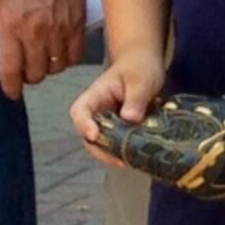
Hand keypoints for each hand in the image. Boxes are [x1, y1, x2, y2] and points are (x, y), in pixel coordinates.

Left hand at [0, 0, 88, 96]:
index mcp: (10, 25)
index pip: (11, 69)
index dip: (10, 86)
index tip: (11, 90)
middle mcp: (35, 30)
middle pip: (36, 73)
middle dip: (29, 76)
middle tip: (26, 69)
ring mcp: (60, 27)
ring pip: (56, 66)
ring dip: (48, 67)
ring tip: (43, 58)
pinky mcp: (78, 22)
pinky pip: (75, 55)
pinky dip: (68, 58)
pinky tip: (61, 52)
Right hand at [67, 52, 165, 168]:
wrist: (144, 63)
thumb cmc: (140, 66)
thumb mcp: (142, 80)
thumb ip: (136, 98)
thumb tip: (130, 119)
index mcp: (97, 95)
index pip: (80, 111)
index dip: (84, 124)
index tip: (94, 135)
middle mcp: (98, 111)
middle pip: (89, 135)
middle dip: (102, 150)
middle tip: (121, 161)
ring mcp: (108, 121)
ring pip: (103, 144)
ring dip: (114, 155)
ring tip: (132, 161)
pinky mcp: (120, 129)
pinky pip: (117, 144)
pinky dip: (125, 151)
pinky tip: (139, 156)